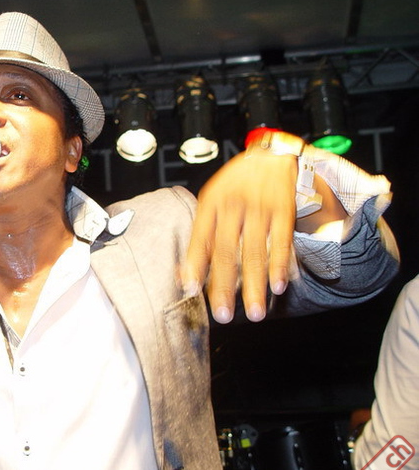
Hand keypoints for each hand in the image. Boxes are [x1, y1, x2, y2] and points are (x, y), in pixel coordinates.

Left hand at [183, 148, 297, 322]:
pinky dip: (280, 265)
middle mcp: (234, 205)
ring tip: (254, 312)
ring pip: (255, 251)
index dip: (195, 265)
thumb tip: (184, 275)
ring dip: (255, 285)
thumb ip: (201, 235)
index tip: (191, 290)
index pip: (200, 239)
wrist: (271, 155)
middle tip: (223, 314)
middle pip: (227, 251)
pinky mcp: (284, 209)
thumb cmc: (236, 184)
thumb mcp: (212, 201)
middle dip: (225, 286)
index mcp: (211, 203)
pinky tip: (278, 286)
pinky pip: (282, 241)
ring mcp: (260, 207)